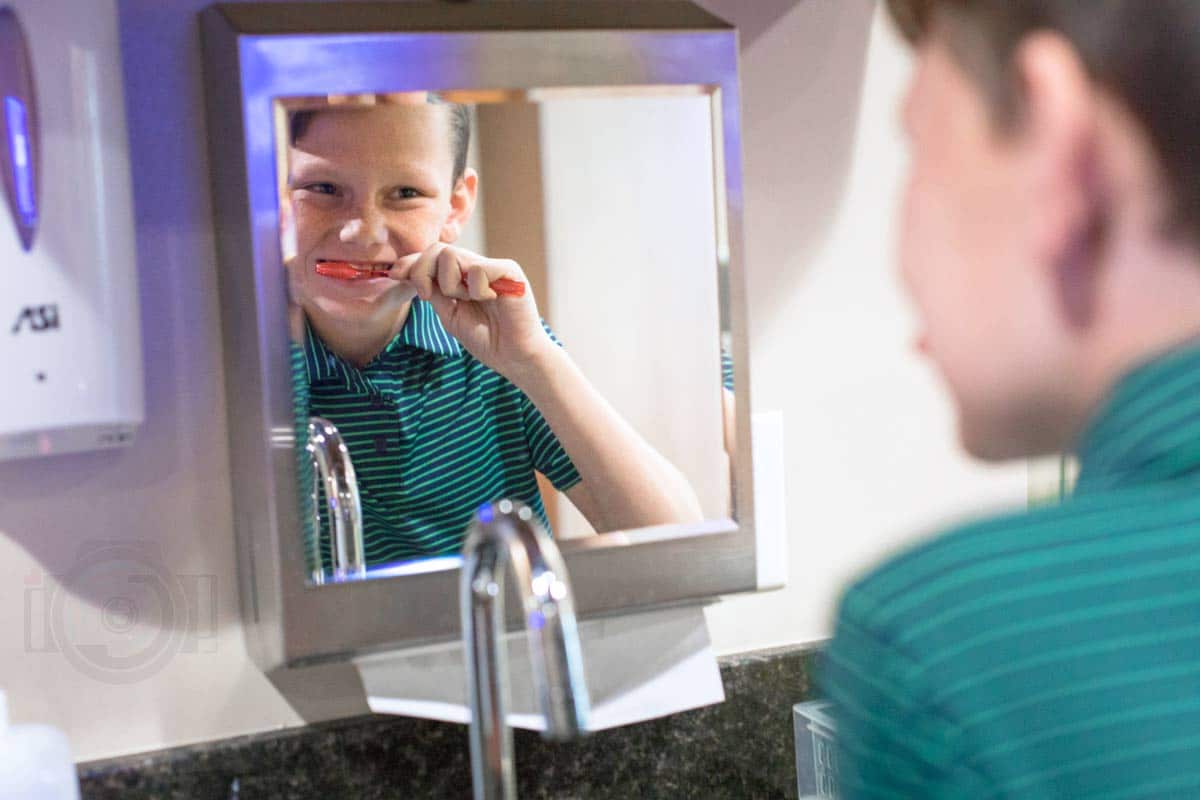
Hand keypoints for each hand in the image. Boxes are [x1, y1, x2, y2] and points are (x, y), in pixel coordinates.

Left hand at [392, 243, 553, 381]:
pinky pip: (478, 269)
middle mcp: (478, 267)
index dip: (412, 262)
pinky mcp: (510, 271)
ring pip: (452, 255)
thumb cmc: (487, 340)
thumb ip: (433, 292)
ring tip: (468, 301)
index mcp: (464, 276)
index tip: (395, 274)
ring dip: (450, 284)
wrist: (515, 357)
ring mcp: (493, 267)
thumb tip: (405, 271)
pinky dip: (477, 290)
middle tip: (429, 296)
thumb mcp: (449, 314)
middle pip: (438, 250)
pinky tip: (492, 301)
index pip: (433, 256)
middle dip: (422, 272)